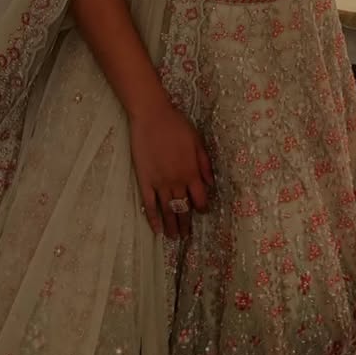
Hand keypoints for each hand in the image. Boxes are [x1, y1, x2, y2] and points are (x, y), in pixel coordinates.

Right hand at [129, 98, 212, 239]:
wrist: (152, 117)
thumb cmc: (177, 126)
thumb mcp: (198, 142)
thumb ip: (205, 164)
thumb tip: (211, 183)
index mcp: (192, 172)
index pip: (200, 198)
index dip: (202, 208)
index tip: (202, 212)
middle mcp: (177, 182)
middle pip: (184, 208)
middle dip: (186, 223)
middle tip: (186, 235)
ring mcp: (160, 183)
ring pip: (167, 210)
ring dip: (171, 226)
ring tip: (173, 237)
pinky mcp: (144, 181)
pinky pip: (149, 204)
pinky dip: (152, 219)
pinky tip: (156, 229)